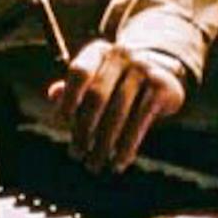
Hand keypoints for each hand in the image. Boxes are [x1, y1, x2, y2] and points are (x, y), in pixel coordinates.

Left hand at [47, 40, 185, 173]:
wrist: (163, 75)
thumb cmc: (117, 83)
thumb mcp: (95, 81)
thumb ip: (73, 89)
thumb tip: (54, 94)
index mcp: (99, 51)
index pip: (79, 72)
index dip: (69, 98)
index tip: (62, 123)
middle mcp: (122, 55)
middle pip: (97, 95)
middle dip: (83, 129)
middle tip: (76, 155)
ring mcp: (144, 68)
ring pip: (118, 112)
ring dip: (104, 144)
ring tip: (94, 165)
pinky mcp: (162, 86)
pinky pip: (140, 121)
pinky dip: (128, 145)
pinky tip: (120, 162)